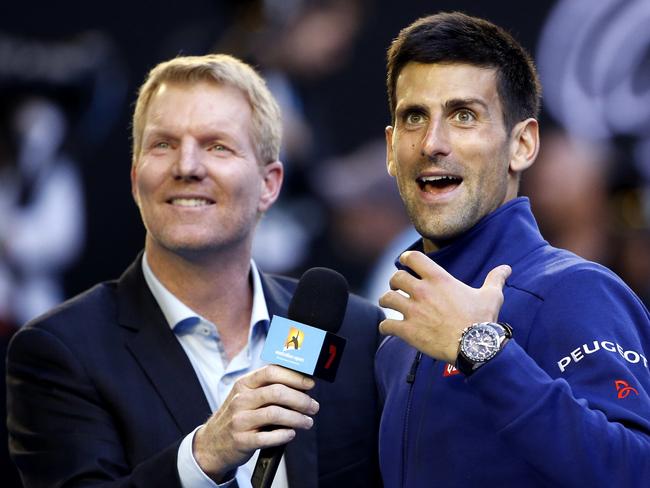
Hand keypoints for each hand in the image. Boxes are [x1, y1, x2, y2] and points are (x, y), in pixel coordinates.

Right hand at [193, 364, 318, 480]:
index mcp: (244, 384)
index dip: (294, 377)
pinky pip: (268, 437)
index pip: (271, 371)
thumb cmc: (238, 416)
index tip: (310, 384)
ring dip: (297, 418)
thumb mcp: (247, 396)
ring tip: (307, 422)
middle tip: (313, 406)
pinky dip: (284, 435)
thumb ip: (269, 388)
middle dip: (301, 400)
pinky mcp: (241, 441)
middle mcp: (240, 399)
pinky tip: (291, 434)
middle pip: (277, 392)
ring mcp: (239, 420)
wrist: (212, 443)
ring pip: (275, 414)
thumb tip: (302, 384)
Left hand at [378, 251, 510, 363]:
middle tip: (397, 287)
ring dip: (386, 301)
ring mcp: (413, 311)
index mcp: (439, 279)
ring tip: (389, 305)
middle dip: (394, 282)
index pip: (412, 258)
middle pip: (396, 277)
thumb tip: (507, 268)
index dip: (406, 259)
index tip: (405, 263)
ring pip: (387, 299)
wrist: (475, 346)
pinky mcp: (408, 331)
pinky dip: (385, 327)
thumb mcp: (491, 295)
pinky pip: (387, 325)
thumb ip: (495, 279)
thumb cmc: (483, 319)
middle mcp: (422, 291)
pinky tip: (389, 329)